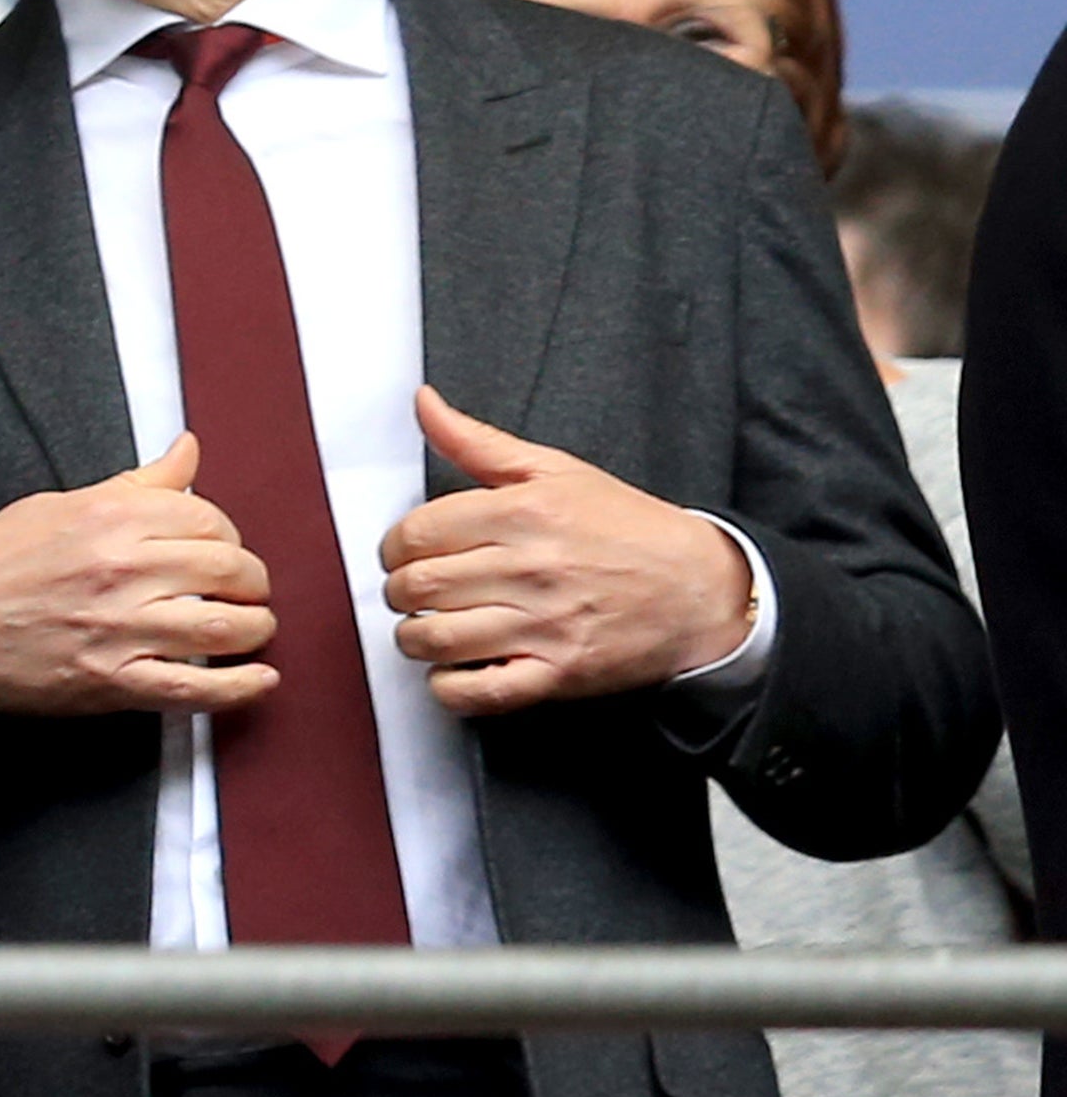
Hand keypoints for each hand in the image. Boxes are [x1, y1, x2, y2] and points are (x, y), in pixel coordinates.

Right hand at [0, 435, 279, 715]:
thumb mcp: (60, 505)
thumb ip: (135, 484)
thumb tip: (186, 450)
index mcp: (109, 517)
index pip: (209, 520)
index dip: (229, 536)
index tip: (222, 549)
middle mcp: (121, 569)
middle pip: (229, 570)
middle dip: (252, 581)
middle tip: (246, 589)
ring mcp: (119, 628)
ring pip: (224, 627)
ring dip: (254, 628)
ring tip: (253, 628)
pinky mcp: (112, 681)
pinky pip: (194, 688)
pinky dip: (238, 688)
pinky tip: (260, 681)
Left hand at [378, 388, 754, 716]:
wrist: (702, 589)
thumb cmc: (629, 528)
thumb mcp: (555, 471)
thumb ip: (478, 442)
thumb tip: (424, 404)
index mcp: (524, 513)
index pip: (416, 533)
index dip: (394, 547)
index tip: (403, 554)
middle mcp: (530, 568)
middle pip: (417, 587)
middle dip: (400, 592)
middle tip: (414, 592)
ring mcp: (544, 625)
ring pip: (434, 639)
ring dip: (415, 638)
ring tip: (429, 628)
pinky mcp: (558, 673)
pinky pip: (476, 691)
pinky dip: (449, 686)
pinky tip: (454, 668)